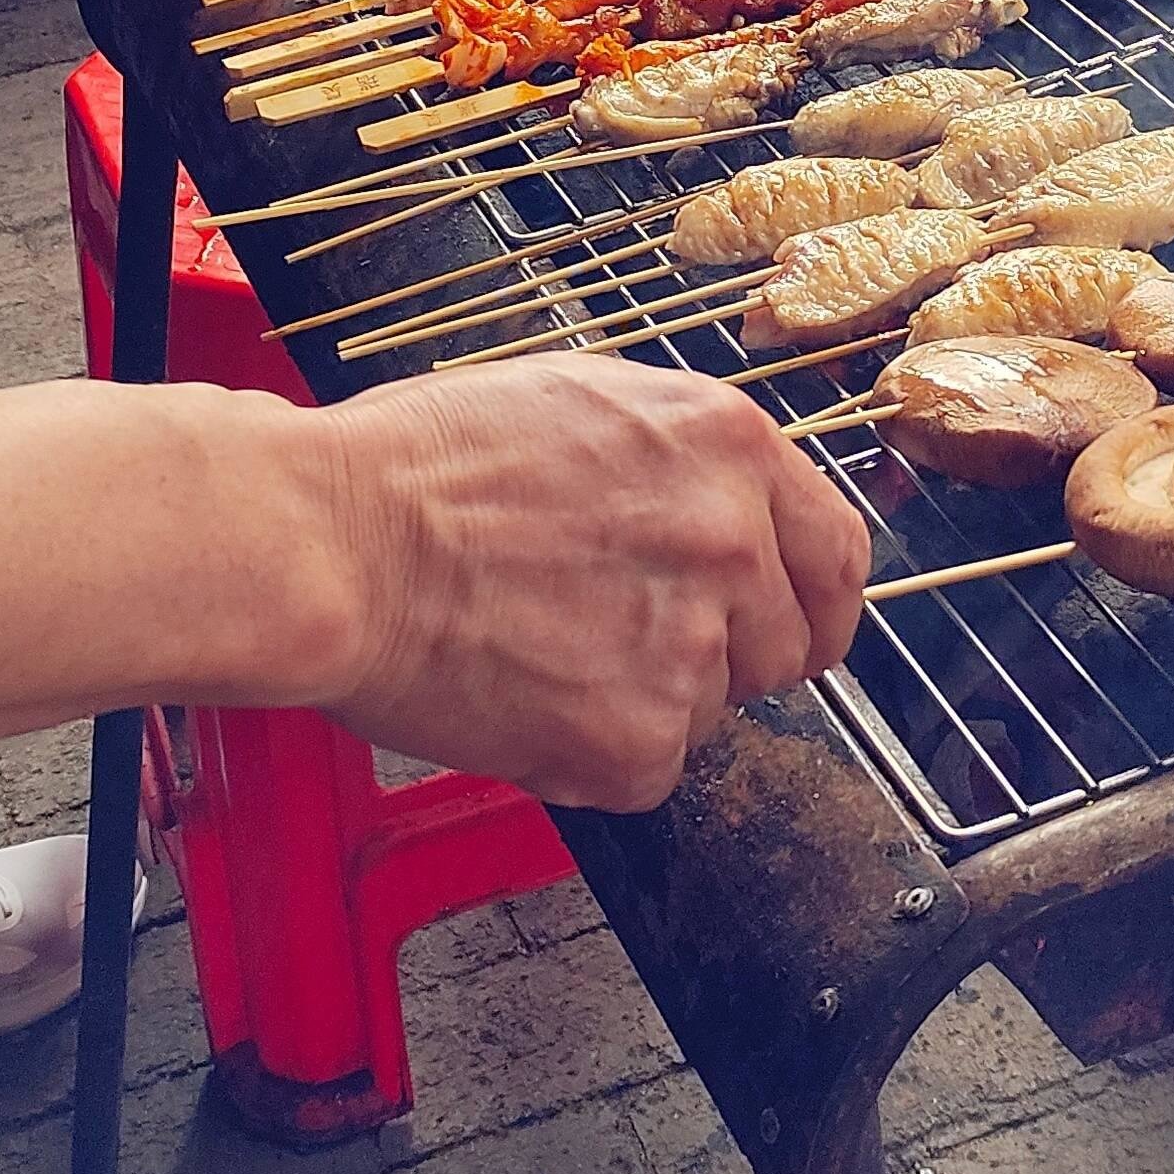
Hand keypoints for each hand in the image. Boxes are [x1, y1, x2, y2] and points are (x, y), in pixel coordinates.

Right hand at [306, 359, 870, 810]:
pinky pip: (645, 770)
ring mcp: (691, 646)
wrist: (335, 542)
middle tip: (615, 638)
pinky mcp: (636, 739)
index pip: (838, 552)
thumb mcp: (584, 402)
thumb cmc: (420, 466)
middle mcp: (732, 543)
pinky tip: (520, 695)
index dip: (814, 602)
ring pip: (707, 713)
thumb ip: (683, 462)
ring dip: (640, 702)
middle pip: (784, 648)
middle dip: (717, 657)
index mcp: (728, 445)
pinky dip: (588, 754)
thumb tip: (730, 513)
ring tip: (540, 647)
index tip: (792, 627)